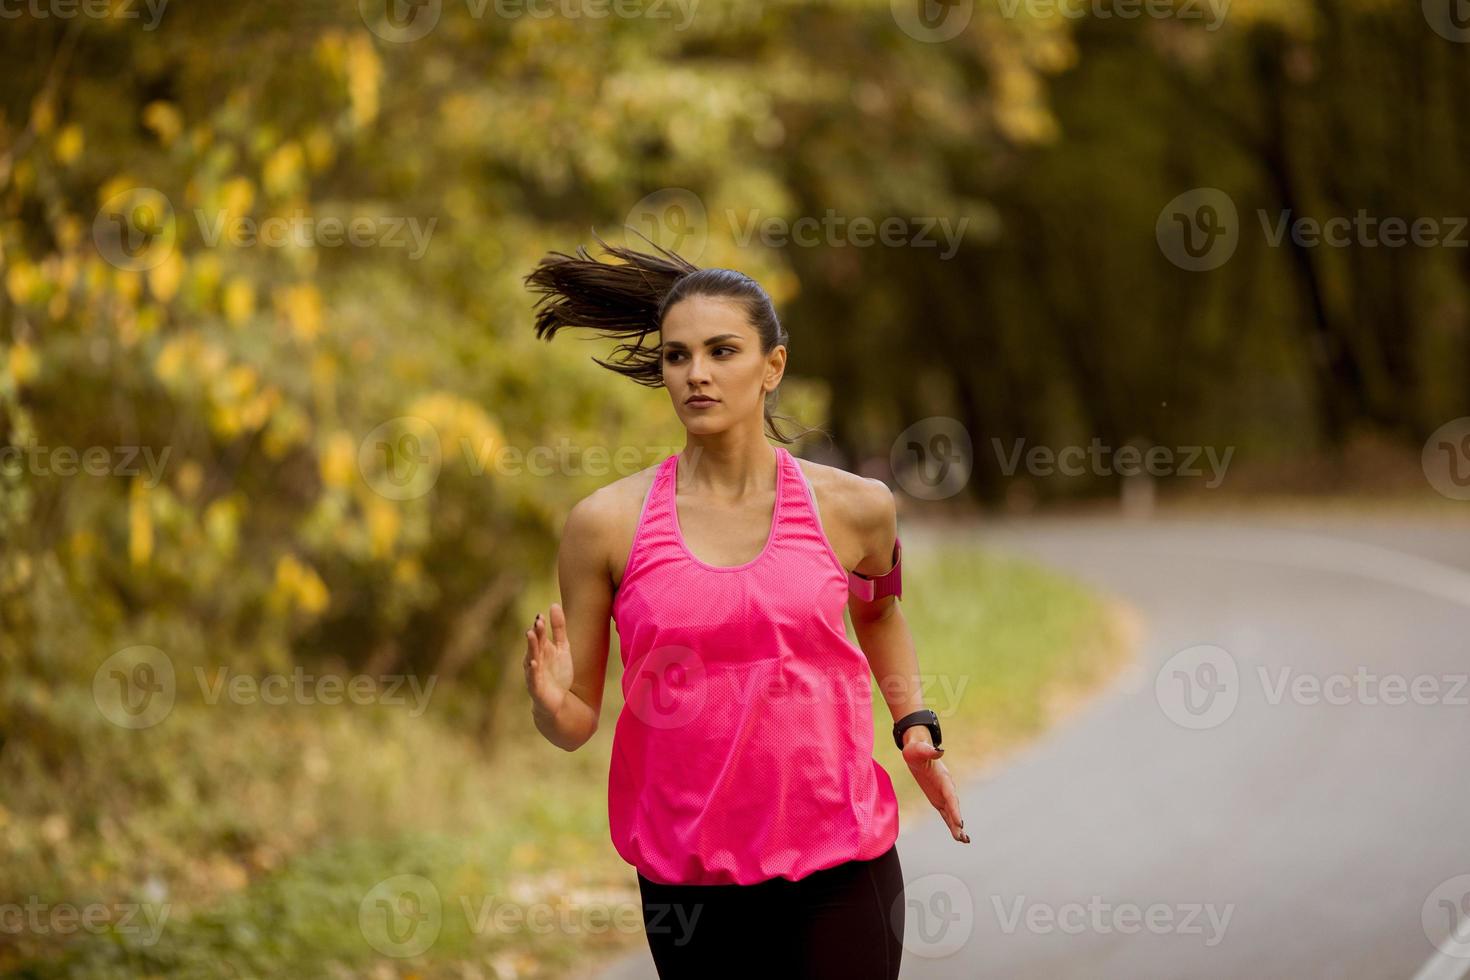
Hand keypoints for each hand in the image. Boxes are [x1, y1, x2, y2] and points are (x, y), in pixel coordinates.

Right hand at [523, 602, 573, 717]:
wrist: (558, 701)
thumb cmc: (557, 673)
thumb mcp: (562, 648)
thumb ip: (559, 628)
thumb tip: (554, 604)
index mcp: (541, 649)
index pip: (540, 635)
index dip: (540, 626)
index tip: (541, 615)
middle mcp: (535, 659)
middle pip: (535, 644)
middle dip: (536, 634)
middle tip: (538, 622)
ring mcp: (534, 673)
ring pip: (531, 658)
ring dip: (531, 647)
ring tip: (531, 635)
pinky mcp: (535, 687)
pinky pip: (533, 677)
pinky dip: (532, 670)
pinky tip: (534, 662)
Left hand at [902, 733, 969, 843]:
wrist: (918, 752)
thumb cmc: (917, 750)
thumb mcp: (919, 750)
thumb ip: (928, 751)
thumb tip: (939, 750)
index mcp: (944, 778)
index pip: (950, 796)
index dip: (955, 809)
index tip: (960, 823)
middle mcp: (947, 788)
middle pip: (954, 807)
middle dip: (958, 822)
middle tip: (962, 837)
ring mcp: (944, 795)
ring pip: (952, 813)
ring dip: (957, 827)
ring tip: (964, 840)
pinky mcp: (939, 799)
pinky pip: (946, 814)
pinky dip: (952, 824)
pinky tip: (958, 836)